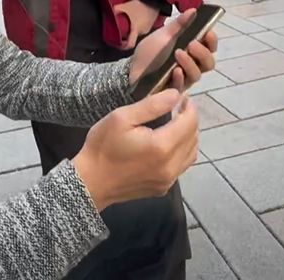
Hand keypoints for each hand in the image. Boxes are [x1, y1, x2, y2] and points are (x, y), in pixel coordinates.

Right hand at [73, 89, 197, 211]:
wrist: (90, 182)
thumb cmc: (103, 146)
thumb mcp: (122, 117)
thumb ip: (151, 105)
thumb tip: (176, 95)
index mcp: (161, 146)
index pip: (189, 122)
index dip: (189, 106)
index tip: (181, 96)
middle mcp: (170, 166)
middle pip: (193, 137)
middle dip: (189, 119)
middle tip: (177, 106)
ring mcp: (168, 180)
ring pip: (191, 153)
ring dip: (188, 135)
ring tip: (175, 122)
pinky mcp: (162, 188)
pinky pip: (182, 166)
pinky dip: (182, 151)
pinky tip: (169, 143)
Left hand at [113, 0, 159, 49]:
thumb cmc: (140, 5)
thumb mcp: (125, 6)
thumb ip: (115, 10)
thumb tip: (109, 14)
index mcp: (136, 30)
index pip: (130, 44)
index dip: (123, 46)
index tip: (118, 44)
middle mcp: (142, 32)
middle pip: (132, 37)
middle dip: (126, 34)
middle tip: (121, 27)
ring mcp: (148, 29)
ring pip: (137, 32)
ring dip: (132, 29)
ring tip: (128, 21)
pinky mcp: (151, 25)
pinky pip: (142, 28)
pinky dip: (138, 25)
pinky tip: (135, 18)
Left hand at [129, 10, 217, 90]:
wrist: (132, 68)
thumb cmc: (151, 52)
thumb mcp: (163, 35)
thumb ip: (178, 25)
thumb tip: (193, 10)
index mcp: (192, 51)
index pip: (210, 47)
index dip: (212, 41)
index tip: (208, 32)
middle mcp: (192, 66)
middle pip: (208, 63)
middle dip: (203, 52)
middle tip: (192, 43)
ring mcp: (183, 79)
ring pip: (197, 74)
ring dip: (190, 63)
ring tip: (179, 53)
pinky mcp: (173, 90)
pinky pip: (182, 86)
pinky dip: (180, 77)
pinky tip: (175, 70)